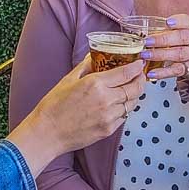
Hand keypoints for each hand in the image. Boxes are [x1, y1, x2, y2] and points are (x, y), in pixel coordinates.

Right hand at [13, 55, 146, 172]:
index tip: (139, 64)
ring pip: (132, 104)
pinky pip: (124, 117)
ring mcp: (109, 117)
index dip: (136, 67)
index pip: (126, 73)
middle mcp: (106, 100)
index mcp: (95, 84)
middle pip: (134, 89)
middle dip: (141, 81)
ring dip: (134, 96)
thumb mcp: (68, 80)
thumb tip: (93, 56)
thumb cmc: (53, 106)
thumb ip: (85, 66)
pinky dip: (125, 109)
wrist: (47, 133)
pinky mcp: (108, 130)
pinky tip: (119, 104)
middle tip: (140, 76)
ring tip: (130, 89)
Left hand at [142, 14, 188, 86]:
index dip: (178, 22)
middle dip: (163, 39)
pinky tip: (151, 72)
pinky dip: (162, 72)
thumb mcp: (180, 33)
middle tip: (147, 41)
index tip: (167, 22)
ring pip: (179, 54)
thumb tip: (141, 31)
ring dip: (160, 55)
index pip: (188, 22)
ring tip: (145, 55)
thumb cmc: (185, 44)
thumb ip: (165, 30)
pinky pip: (175, 71)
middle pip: (182, 38)